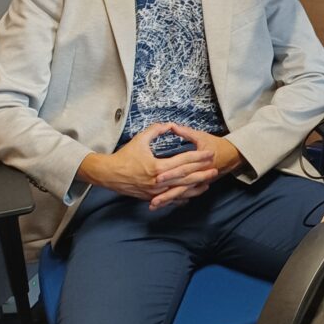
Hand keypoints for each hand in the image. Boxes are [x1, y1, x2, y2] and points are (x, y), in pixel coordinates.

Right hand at [77, 122, 216, 208]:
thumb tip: (169, 124)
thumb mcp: (140, 139)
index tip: (210, 153)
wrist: (108, 174)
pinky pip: (170, 199)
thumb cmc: (124, 156)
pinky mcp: (152, 197)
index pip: (183, 161)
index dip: (198, 157)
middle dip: (202, 172)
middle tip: (215, 168)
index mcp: (157, 167)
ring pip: (180, 190)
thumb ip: (155, 130)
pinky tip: (191, 195)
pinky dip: (182, 197)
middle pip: (186, 177)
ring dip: (196, 187)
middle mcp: (158, 181)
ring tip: (208, 182)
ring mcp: (155, 192)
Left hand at [148, 125, 243, 208]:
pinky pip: (184, 196)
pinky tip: (163, 206)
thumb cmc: (215, 144)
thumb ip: (185, 132)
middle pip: (180, 187)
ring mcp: (198, 183)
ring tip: (153, 205)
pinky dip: (174, 201)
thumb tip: (170, 126)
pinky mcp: (196, 187)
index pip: (182, 170)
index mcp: (197, 163)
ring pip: (181, 194)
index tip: (157, 178)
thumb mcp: (200, 136)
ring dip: (168, 200)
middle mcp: (197, 176)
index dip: (170, 174)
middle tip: (151, 199)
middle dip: (165, 194)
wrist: (232, 155)